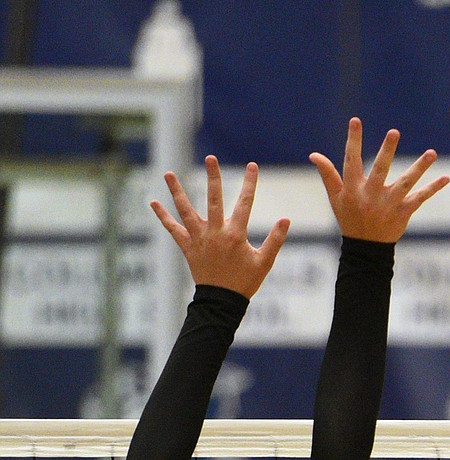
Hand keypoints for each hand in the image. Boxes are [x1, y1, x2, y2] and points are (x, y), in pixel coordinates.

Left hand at [150, 156, 289, 298]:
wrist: (222, 302)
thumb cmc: (245, 282)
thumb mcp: (264, 262)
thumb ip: (275, 240)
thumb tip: (286, 219)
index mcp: (235, 235)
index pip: (245, 203)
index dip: (250, 184)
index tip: (252, 166)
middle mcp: (215, 233)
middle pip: (214, 199)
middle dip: (213, 177)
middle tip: (210, 158)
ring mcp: (199, 239)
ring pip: (186, 210)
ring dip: (177, 191)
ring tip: (168, 173)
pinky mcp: (188, 247)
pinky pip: (173, 230)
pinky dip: (163, 217)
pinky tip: (153, 203)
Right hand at [309, 118, 449, 242]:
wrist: (366, 249)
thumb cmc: (350, 218)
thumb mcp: (336, 198)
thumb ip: (328, 175)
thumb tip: (314, 154)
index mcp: (353, 189)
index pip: (352, 160)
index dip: (353, 140)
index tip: (355, 121)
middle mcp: (372, 195)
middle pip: (380, 169)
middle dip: (386, 151)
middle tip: (394, 132)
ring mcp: (390, 204)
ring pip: (406, 182)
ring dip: (420, 167)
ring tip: (432, 152)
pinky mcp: (404, 212)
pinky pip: (421, 198)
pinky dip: (433, 188)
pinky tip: (446, 177)